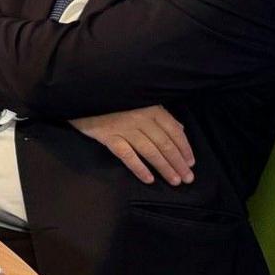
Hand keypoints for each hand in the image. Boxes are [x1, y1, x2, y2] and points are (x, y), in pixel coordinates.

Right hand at [70, 104, 194, 184]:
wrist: (84, 93)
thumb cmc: (115, 98)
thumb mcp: (140, 101)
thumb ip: (160, 114)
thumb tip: (179, 129)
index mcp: (151, 108)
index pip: (173, 130)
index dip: (184, 148)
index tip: (191, 163)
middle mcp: (140, 118)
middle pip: (164, 143)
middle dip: (178, 162)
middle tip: (187, 178)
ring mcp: (124, 128)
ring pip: (149, 151)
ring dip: (164, 167)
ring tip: (174, 181)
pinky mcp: (108, 136)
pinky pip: (127, 155)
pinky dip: (139, 168)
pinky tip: (149, 179)